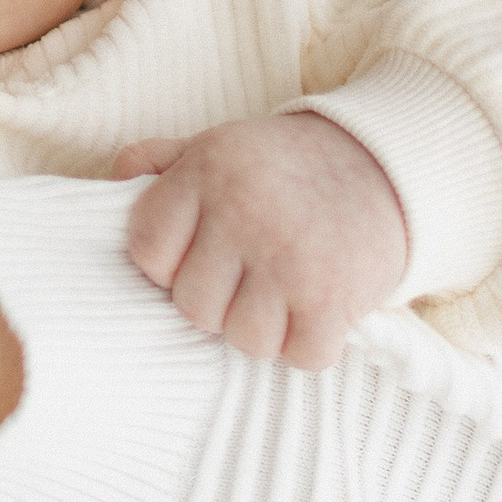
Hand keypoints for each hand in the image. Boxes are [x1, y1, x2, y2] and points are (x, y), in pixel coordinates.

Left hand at [113, 117, 408, 372]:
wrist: (389, 166)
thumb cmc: (288, 166)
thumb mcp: (220, 145)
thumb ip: (161, 161)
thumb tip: (112, 182)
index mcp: (207, 171)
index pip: (147, 250)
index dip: (166, 265)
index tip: (196, 257)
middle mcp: (244, 212)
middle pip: (192, 305)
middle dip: (216, 302)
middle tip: (247, 279)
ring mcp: (289, 257)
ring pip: (242, 338)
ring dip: (262, 329)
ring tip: (281, 295)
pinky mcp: (334, 296)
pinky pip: (300, 356)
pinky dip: (309, 345)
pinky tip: (316, 312)